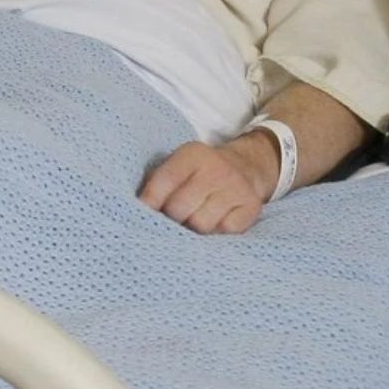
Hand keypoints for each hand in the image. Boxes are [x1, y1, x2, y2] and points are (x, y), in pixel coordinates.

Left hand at [139, 132, 280, 234]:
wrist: (245, 168)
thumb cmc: (199, 175)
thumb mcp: (177, 167)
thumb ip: (156, 185)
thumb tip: (136, 214)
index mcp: (192, 155)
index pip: (163, 183)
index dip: (149, 204)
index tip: (142, 216)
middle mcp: (216, 168)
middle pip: (179, 209)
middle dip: (172, 219)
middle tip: (175, 219)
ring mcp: (236, 187)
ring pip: (201, 225)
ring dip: (194, 229)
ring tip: (195, 220)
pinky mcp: (251, 207)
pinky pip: (225, 232)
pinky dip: (217, 233)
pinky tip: (216, 221)